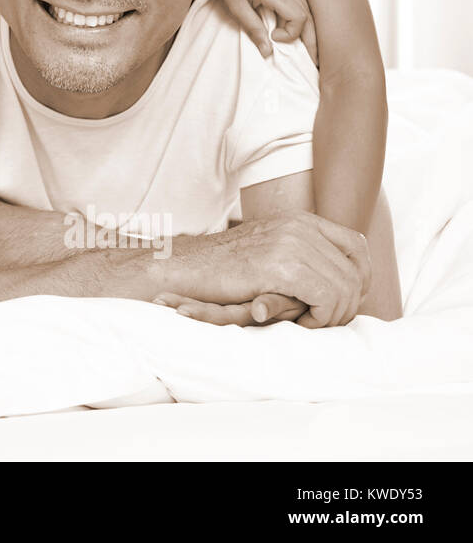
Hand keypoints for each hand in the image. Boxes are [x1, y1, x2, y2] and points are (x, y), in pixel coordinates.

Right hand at [174, 210, 369, 327]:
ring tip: (306, 322)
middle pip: (356, 272)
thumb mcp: (269, 253)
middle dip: (346, 304)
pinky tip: (298, 321)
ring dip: (332, 314)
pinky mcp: (283, 266)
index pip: (357, 246)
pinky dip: (320, 318)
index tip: (343, 301)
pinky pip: (327, 298)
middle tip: (321, 320)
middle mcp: (299, 226)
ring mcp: (291, 243)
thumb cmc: (224, 270)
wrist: (183, 269)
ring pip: (346, 288)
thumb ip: (305, 257)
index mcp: (299, 220)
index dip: (360, 278)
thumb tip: (352, 282)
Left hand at [211, 0, 318, 64]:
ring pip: (308, 3)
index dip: (291, 33)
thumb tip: (267, 52)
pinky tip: (297, 21)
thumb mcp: (235, 6)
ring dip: (308, 24)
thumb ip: (253, 29)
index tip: (273, 37)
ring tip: (309, 44)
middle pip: (309, 12)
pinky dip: (302, 9)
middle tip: (314, 58)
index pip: (299, 17)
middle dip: (311, 36)